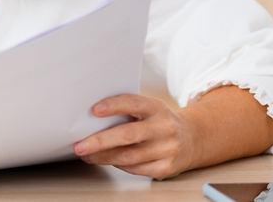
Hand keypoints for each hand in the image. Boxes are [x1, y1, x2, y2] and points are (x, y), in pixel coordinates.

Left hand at [73, 94, 195, 179]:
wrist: (192, 138)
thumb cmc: (159, 121)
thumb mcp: (149, 108)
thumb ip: (127, 109)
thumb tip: (91, 116)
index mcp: (157, 108)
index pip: (133, 104)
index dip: (114, 106)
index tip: (94, 110)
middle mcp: (164, 128)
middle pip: (128, 135)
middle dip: (100, 141)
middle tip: (80, 145)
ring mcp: (167, 150)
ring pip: (129, 156)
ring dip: (103, 157)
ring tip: (86, 154)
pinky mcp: (166, 168)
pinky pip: (135, 169)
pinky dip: (117, 165)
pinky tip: (106, 160)